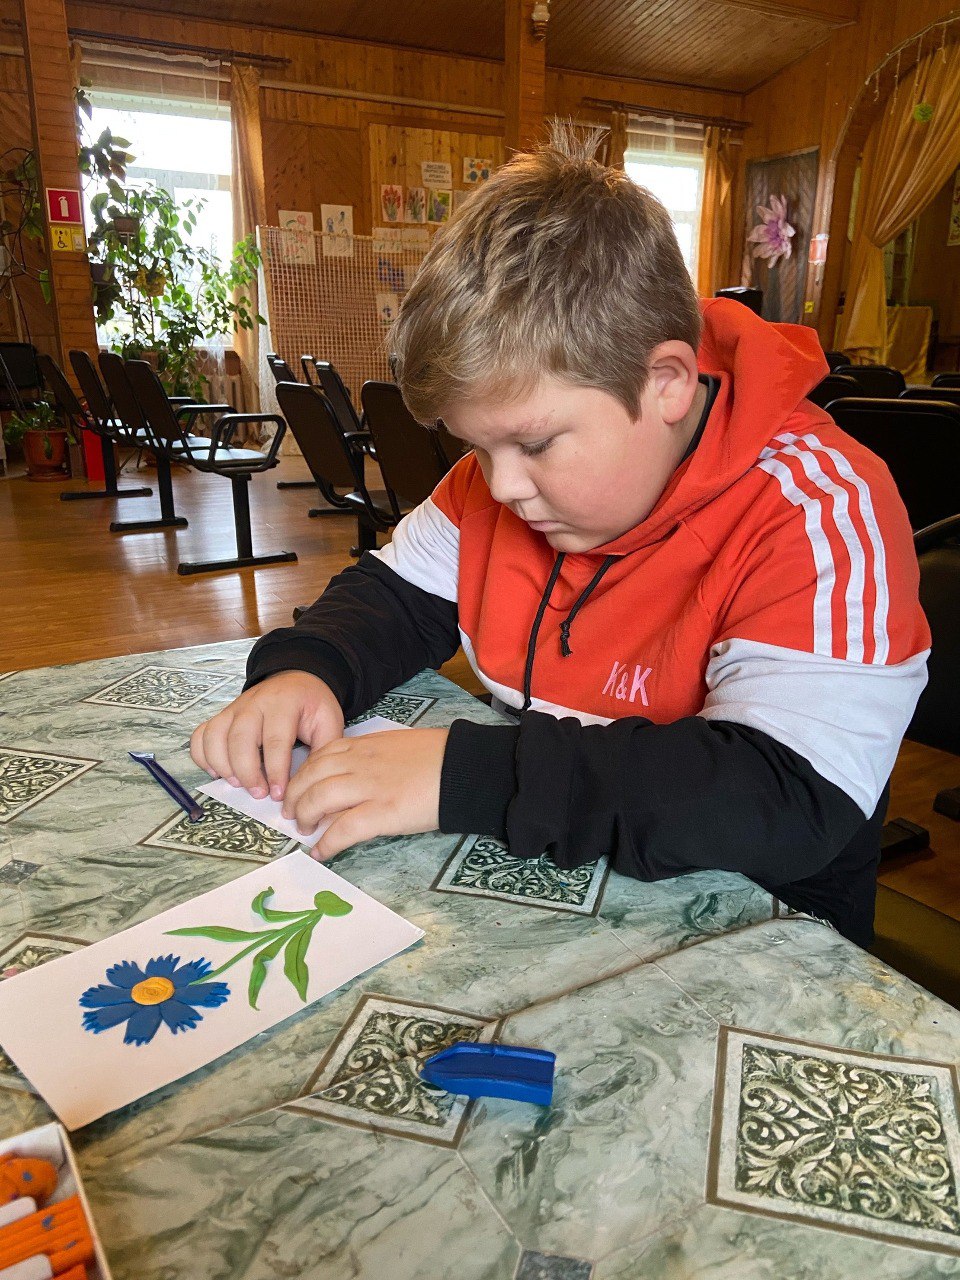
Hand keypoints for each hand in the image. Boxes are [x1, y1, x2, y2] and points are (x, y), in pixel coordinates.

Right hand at [190, 672, 343, 800]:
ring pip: (216, 736)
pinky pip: (201, 735)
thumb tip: (310, 783)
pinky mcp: (222, 716)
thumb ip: (323, 750)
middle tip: (259, 794)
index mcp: (284, 703)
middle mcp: (254, 703)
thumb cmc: (311, 704)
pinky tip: (218, 772)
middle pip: (240, 738)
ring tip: (237, 784)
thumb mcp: (329, 721)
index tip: (279, 794)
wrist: (295, 681)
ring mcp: (234, 709)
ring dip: (222, 765)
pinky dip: (203, 756)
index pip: (275, 739)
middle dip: (247, 772)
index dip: (275, 771)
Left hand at [282, 727, 449, 859]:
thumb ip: (373, 758)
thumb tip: (356, 777)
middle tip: (292, 813)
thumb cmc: (439, 758)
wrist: (465, 768)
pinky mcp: (382, 813)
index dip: (303, 774)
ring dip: (304, 816)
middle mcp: (361, 763)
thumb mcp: (398, 747)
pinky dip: (326, 843)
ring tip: (303, 830)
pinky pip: (343, 829)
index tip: (299, 788)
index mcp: (366, 746)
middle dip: (295, 796)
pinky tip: (320, 852)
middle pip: (311, 776)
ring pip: (318, 799)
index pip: (320, 755)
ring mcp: (370, 787)